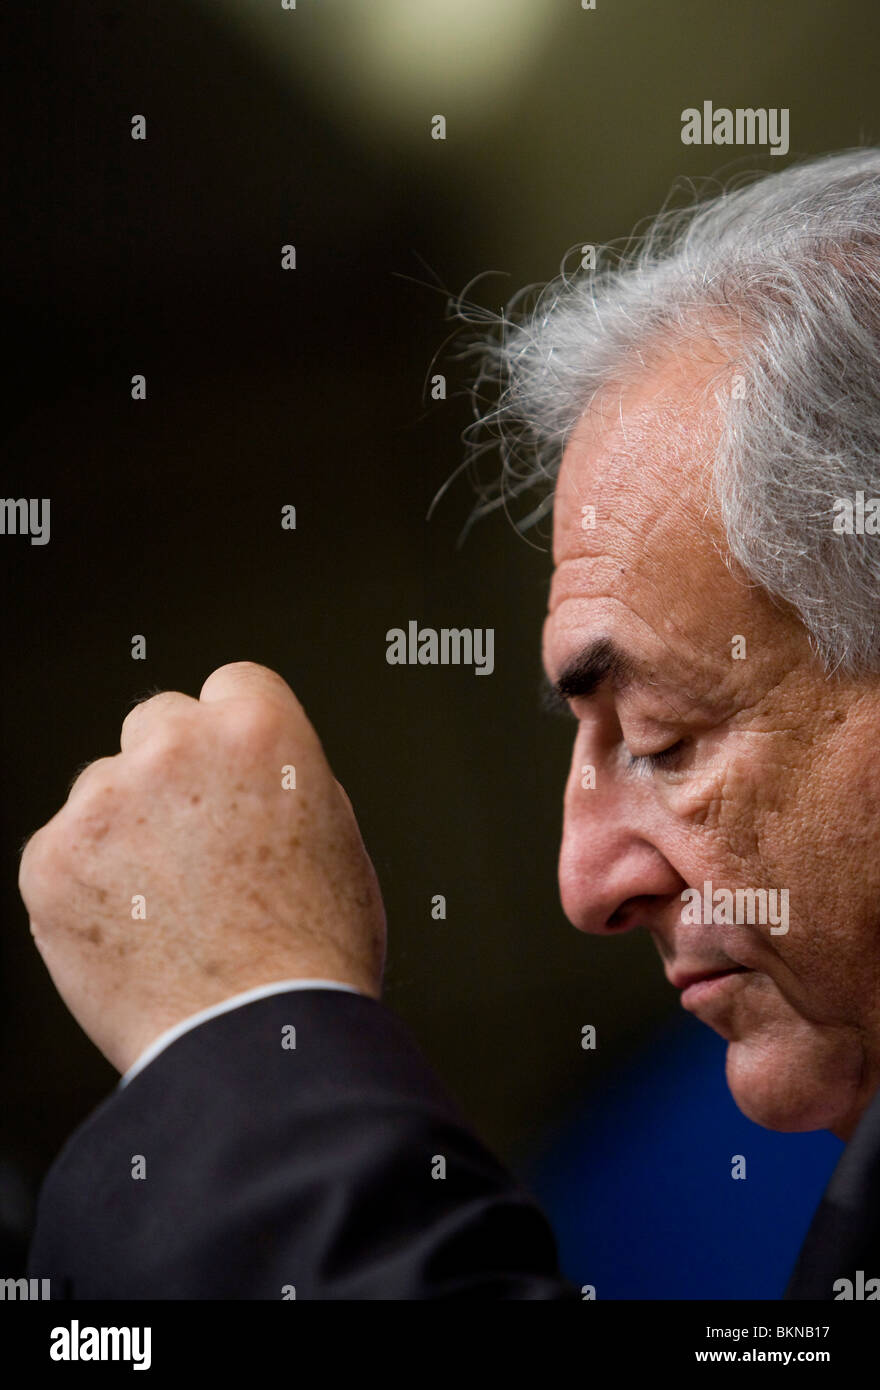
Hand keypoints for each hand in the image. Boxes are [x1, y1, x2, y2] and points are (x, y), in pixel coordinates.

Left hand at [18, 662, 386, 1071]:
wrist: (259, 1043)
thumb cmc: (313, 956)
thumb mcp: (337, 838)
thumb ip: (286, 780)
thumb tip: (252, 768)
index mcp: (258, 730)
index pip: (230, 685)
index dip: (234, 733)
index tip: (229, 769)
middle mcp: (175, 749)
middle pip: (157, 723)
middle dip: (171, 771)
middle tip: (196, 844)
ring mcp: (104, 802)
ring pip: (103, 788)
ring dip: (124, 829)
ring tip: (168, 906)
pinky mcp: (52, 861)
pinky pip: (64, 850)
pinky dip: (87, 886)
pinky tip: (133, 931)